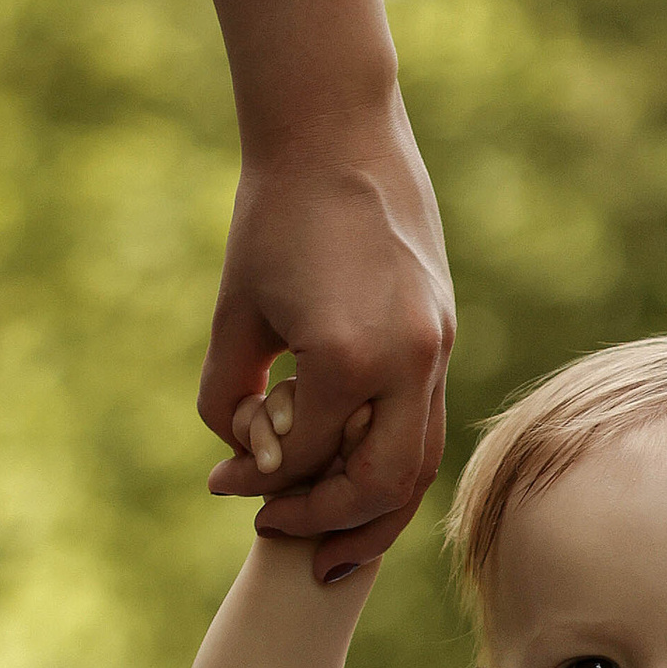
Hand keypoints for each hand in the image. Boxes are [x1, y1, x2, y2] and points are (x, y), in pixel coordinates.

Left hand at [199, 91, 455, 583]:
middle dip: (332, 523)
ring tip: (334, 539)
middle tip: (282, 534)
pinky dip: (392, 458)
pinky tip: (354, 470)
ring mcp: (436, 347)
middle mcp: (407, 361)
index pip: (308, 459)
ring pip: (421, 464)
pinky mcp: (442, 332)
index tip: (225, 488)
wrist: (337, 128)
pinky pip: (424, 421)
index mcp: (348, 357)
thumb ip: (227, 397)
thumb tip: (244, 457)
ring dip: (376, 510)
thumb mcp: (234, 314)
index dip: (261, 484)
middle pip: (384, 488)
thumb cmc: (273, 214)